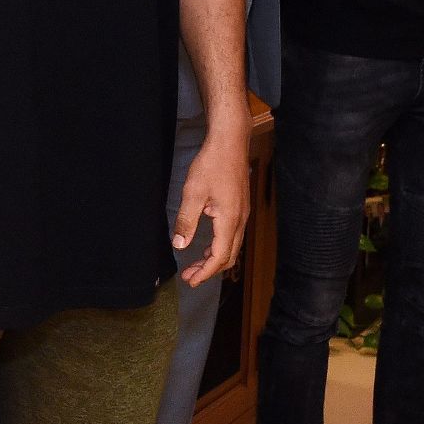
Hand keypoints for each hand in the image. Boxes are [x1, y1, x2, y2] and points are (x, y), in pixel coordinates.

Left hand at [173, 124, 249, 286]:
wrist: (231, 141)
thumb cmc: (212, 164)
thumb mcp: (193, 192)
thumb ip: (186, 221)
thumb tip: (180, 245)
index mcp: (229, 219)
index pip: (219, 256)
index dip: (205, 273)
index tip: (190, 281)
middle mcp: (240, 219)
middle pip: (229, 255)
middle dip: (210, 270)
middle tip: (190, 276)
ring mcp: (243, 212)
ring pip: (232, 246)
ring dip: (215, 258)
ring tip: (195, 263)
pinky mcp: (240, 206)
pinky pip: (233, 235)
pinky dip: (220, 246)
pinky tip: (207, 243)